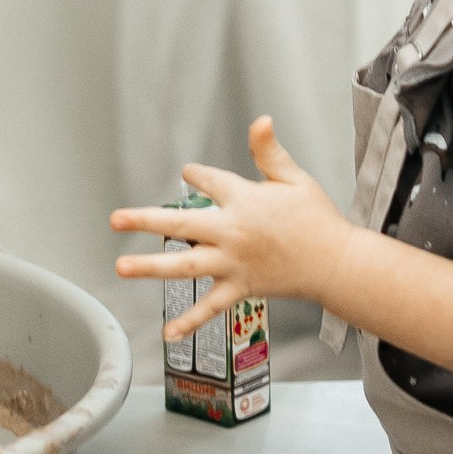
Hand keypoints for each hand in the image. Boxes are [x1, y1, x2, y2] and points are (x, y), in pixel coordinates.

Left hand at [110, 117, 354, 340]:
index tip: (188, 174)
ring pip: (185, 265)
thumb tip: (261, 120)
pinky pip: (210, 308)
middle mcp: (233, 231)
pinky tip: (167, 333)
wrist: (336, 263)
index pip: (207, 180)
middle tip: (116, 219)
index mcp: (244, 200)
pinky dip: (189, 322)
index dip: (195, 175)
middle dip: (144, 220)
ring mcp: (234, 263)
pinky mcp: (241, 288)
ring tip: (122, 266)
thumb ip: (269, 152)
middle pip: (181, 222)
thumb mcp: (294, 179)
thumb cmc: (317, 220)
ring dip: (150, 266)